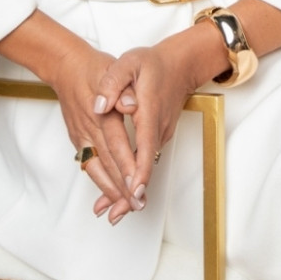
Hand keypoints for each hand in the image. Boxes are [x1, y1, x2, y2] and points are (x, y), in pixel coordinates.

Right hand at [38, 39, 143, 223]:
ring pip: (96, 169)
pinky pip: (88, 166)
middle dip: (122, 186)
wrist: (66, 67)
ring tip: (125, 208)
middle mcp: (89, 127)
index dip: (127, 165)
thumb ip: (122, 88)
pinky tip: (109, 196)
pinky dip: (99, 183)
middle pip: (107, 162)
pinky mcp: (77, 141)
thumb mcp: (112, 69)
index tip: (137, 183)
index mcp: (100, 111)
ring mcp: (81, 136)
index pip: (116, 143)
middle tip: (138, 204)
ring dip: (111, 190)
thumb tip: (131, 105)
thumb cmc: (94, 68)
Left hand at [93, 26, 224, 209]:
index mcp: (149, 111)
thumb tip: (101, 105)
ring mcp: (158, 135)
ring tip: (112, 214)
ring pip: (144, 167)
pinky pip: (144, 161)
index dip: (139, 171)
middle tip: (115, 216)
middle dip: (131, 193)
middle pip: (145, 166)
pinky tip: (119, 194)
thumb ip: (113, 82)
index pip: (144, 146)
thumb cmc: (152, 63)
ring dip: (130, 191)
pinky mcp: (156, 137)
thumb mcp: (129, 63)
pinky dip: (133, 179)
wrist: (179, 65)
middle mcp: (156, 129)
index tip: (133, 193)